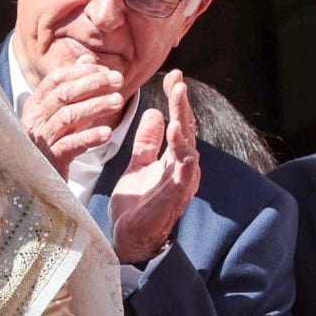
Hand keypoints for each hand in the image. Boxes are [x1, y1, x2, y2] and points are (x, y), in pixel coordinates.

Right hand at [18, 55, 126, 176]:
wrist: (40, 182)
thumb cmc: (53, 143)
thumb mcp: (59, 112)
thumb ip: (73, 85)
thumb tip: (87, 58)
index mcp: (36, 105)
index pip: (57, 79)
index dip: (82, 71)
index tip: (107, 71)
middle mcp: (35, 120)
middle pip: (63, 94)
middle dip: (92, 84)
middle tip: (118, 81)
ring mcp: (41, 140)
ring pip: (68, 116)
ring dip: (95, 106)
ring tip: (118, 102)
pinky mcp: (50, 160)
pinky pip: (70, 145)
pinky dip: (89, 137)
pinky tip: (107, 134)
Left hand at [109, 70, 199, 262]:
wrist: (128, 239)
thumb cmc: (136, 206)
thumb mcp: (137, 166)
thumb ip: (147, 143)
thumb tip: (155, 113)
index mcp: (173, 160)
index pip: (178, 123)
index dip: (177, 101)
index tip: (173, 76)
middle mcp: (182, 168)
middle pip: (186, 129)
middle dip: (182, 103)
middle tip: (177, 78)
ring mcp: (181, 181)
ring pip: (187, 144)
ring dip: (183, 119)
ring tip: (178, 95)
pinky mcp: (176, 195)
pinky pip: (182, 168)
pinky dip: (181, 149)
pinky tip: (175, 130)